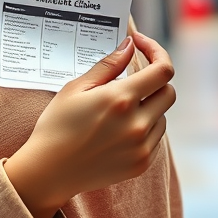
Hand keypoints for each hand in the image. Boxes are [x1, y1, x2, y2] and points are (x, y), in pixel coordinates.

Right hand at [5, 31, 174, 217]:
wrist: (48, 171)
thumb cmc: (57, 125)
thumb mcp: (76, 88)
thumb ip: (108, 65)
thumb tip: (129, 46)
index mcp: (121, 100)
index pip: (163, 71)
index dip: (158, 53)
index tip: (142, 47)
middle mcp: (137, 124)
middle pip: (169, 93)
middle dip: (154, 81)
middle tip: (132, 80)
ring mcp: (141, 147)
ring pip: (162, 116)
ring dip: (149, 107)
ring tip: (119, 111)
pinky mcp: (141, 164)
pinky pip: (156, 139)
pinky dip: (144, 129)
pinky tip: (119, 131)